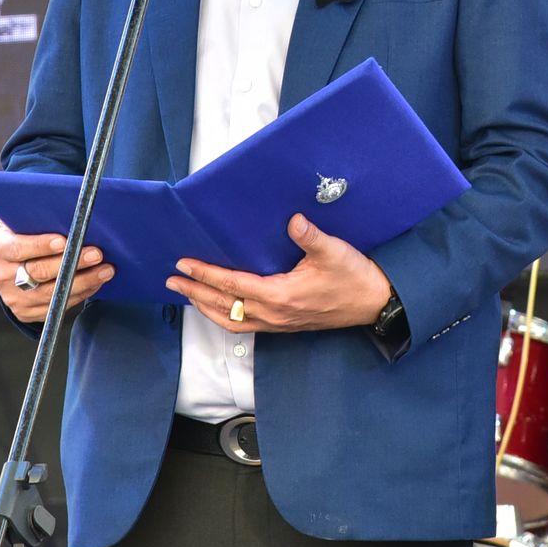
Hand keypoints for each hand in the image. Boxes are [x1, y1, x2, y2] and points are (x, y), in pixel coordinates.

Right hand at [0, 223, 110, 325]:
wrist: (13, 262)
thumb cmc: (26, 234)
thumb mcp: (24, 221)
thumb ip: (41, 218)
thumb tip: (74, 214)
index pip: (18, 248)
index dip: (41, 245)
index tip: (64, 241)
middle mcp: (2, 275)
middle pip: (39, 272)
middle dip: (71, 263)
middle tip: (96, 254)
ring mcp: (13, 297)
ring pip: (51, 294)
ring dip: (83, 282)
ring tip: (105, 270)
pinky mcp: (25, 312)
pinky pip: (56, 307)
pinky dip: (79, 294)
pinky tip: (95, 283)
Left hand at [166, 215, 392, 333]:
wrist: (375, 304)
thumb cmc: (354, 277)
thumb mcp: (334, 252)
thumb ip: (311, 236)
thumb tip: (293, 220)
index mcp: (281, 296)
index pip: (233, 285)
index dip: (206, 274)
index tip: (185, 264)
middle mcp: (275, 314)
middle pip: (224, 307)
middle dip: (195, 292)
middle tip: (172, 279)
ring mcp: (279, 323)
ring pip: (232, 322)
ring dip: (206, 308)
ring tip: (187, 295)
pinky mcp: (285, 325)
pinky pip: (246, 326)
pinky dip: (226, 317)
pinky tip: (221, 309)